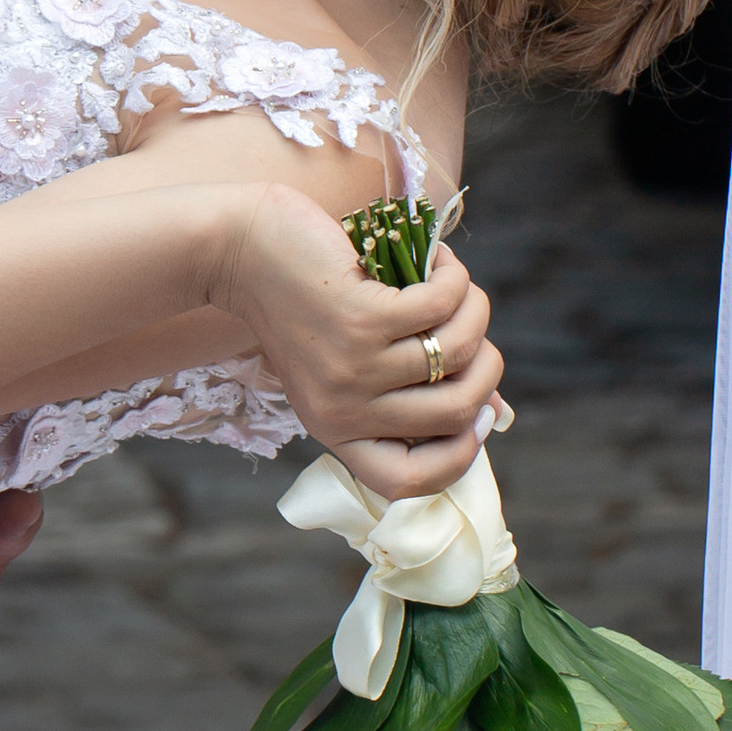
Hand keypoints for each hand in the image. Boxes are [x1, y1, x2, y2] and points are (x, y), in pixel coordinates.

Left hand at [215, 186, 505, 502]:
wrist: (239, 248)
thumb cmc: (302, 303)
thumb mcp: (344, 363)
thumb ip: (406, 390)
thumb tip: (491, 410)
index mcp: (336, 432)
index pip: (407, 482)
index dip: (459, 458)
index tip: (478, 415)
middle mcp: (343, 410)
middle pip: (457, 412)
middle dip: (487, 367)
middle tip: (470, 328)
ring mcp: (353, 368)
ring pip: (460, 352)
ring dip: (473, 311)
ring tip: (451, 285)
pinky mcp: (362, 319)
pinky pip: (443, 306)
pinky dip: (453, 278)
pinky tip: (437, 261)